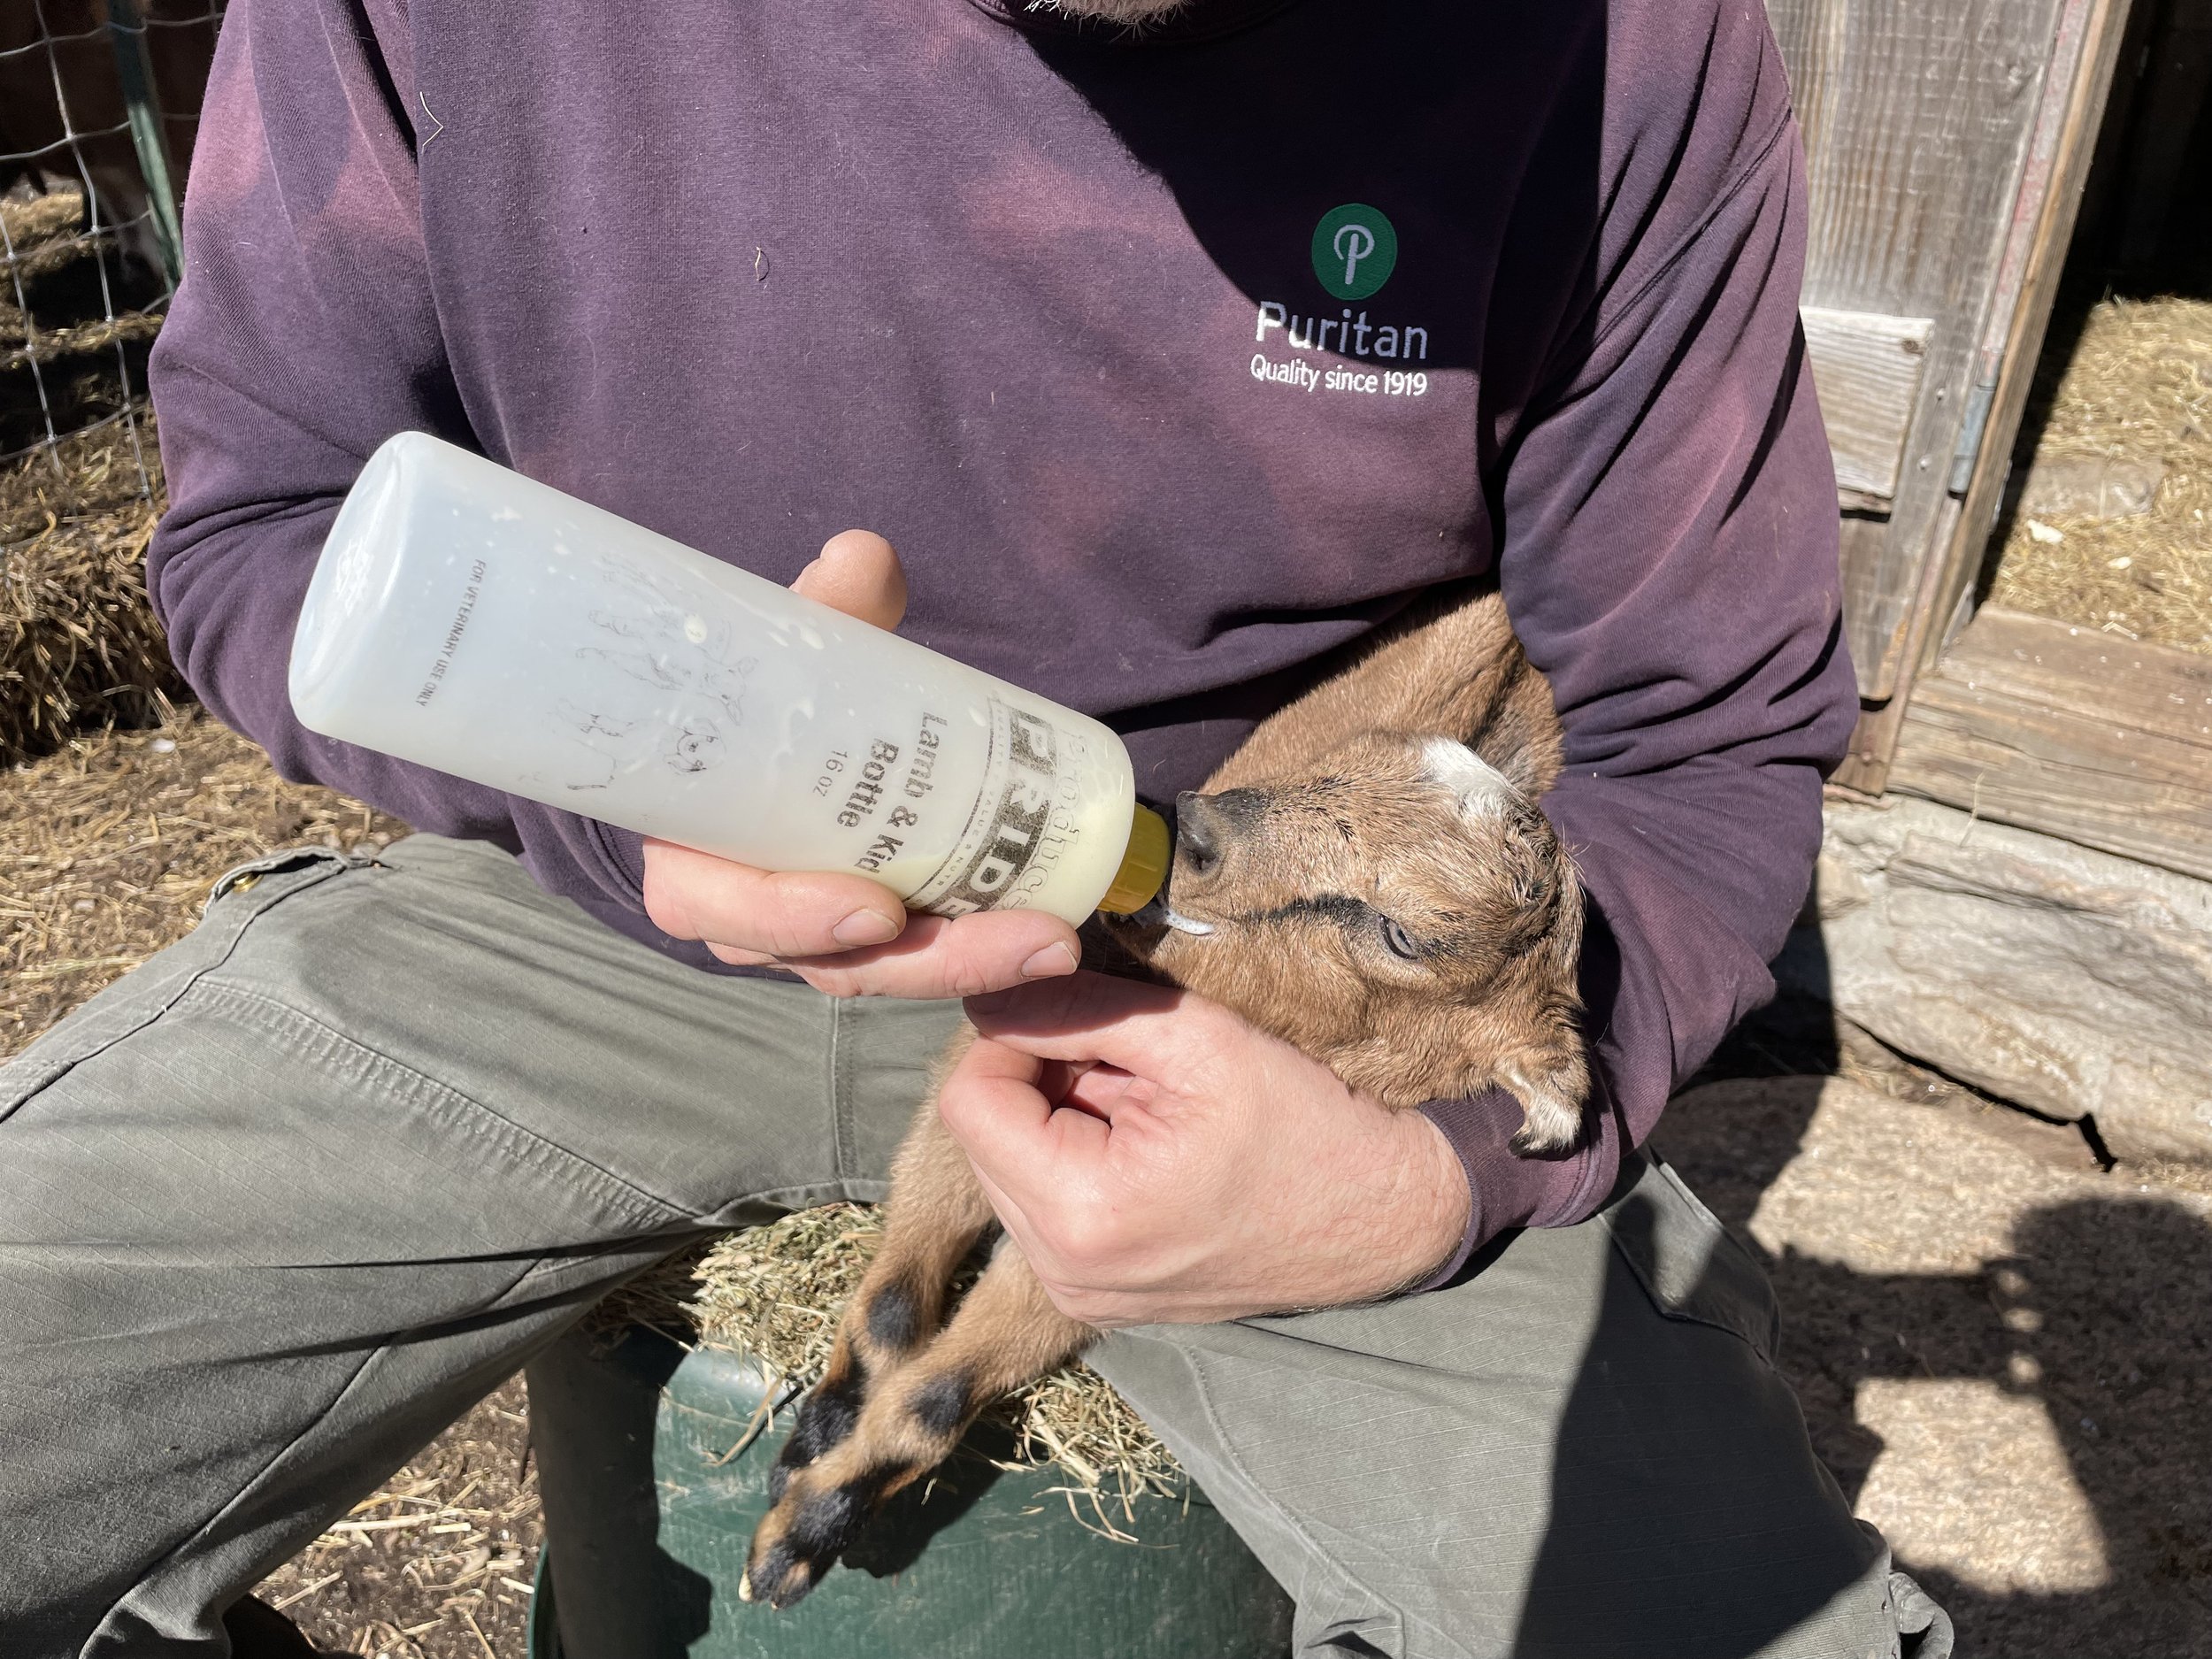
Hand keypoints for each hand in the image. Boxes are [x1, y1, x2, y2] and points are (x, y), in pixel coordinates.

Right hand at [641, 529, 1079, 997]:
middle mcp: (746, 911)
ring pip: (882, 973)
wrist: (777, 726)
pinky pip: (916, 962)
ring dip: (972, 965)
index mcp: (692, 846)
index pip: (711, 906)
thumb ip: (827, 608)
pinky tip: (1047, 939)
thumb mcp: (790, 653)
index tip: (872, 909)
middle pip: (826, 961)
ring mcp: (812, 935)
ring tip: (1053, 941)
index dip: (781, 919)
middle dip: (929, 961)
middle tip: (1021, 938)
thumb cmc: (764, 701)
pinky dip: (979, 956)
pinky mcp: (869, 939)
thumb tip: (863, 556)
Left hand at [939, 972, 1471, 1325]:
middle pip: (982, 1137)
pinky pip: (1043, 1208)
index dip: (1014, 1037)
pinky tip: (1147, 1149)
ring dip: (1057, 1121)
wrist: (1382, 1216)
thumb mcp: (1193, 1039)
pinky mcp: (1095, 1298)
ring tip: (1143, 1108)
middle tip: (1127, 1064)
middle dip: (1039, 1081)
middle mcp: (1062, 1273)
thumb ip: (1079, 1010)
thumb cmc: (1303, 1122)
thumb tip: (991, 984)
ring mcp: (1077, 1295)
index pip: (971, 1099)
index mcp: (1081, 1213)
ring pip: (1008, 1169)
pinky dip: (1077, 1162)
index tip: (1082, 1018)